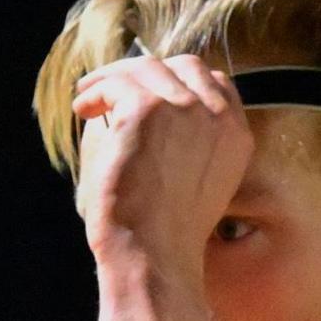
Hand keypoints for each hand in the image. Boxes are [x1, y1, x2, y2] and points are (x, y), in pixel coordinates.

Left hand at [71, 54, 255, 270]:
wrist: (152, 255)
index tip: (150, 94)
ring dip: (114, 77)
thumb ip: (193, 146)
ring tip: (90, 94)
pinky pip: (117, 84)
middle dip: (149, 72)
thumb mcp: (198, 184)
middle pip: (185, 66)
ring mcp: (184, 108)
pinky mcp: (147, 109)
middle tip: (116, 87)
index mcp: (236, 134)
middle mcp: (217, 114)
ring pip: (147, 69)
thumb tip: (160, 122)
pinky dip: (96, 91)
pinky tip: (84, 108)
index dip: (180, 82)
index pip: (217, 82)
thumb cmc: (164, 235)